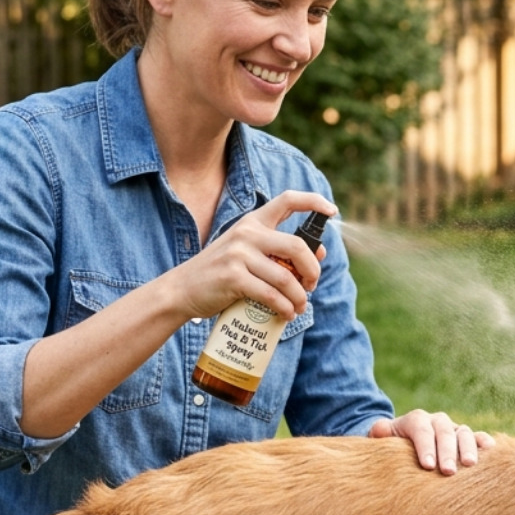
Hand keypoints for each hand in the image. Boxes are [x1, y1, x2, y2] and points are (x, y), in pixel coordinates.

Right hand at [165, 191, 334, 320]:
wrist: (182, 289)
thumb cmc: (220, 272)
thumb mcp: (246, 252)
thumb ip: (276, 250)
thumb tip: (321, 253)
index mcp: (253, 222)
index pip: (288, 200)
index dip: (314, 201)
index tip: (332, 210)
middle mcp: (247, 233)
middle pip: (297, 246)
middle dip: (313, 270)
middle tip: (311, 285)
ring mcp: (239, 254)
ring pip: (286, 277)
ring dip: (299, 296)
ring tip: (299, 306)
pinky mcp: (233, 277)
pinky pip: (271, 295)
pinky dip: (284, 308)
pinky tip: (286, 313)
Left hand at [369, 410, 494, 474]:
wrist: (404, 444)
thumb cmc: (390, 448)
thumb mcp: (380, 441)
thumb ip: (379, 433)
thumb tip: (379, 429)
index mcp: (415, 420)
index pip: (421, 429)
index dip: (425, 446)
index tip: (428, 466)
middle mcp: (436, 422)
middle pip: (443, 431)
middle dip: (447, 451)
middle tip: (448, 471)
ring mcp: (453, 430)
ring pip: (463, 433)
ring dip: (468, 448)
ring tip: (470, 465)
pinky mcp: (466, 440)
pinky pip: (478, 438)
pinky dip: (486, 443)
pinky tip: (492, 453)